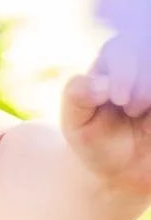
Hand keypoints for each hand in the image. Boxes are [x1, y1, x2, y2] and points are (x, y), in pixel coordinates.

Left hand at [62, 33, 150, 192]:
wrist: (122, 171)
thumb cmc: (95, 141)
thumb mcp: (76, 122)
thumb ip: (77, 97)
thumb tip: (101, 83)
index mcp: (109, 67)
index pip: (122, 48)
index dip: (124, 69)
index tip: (118, 99)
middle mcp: (139, 70)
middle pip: (147, 53)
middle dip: (143, 80)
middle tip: (130, 109)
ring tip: (142, 117)